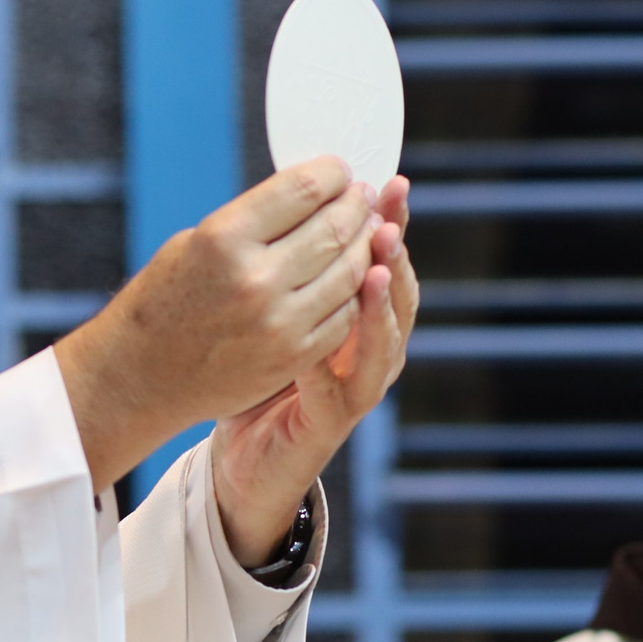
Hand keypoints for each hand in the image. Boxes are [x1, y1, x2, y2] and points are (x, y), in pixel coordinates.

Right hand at [54, 159, 383, 492]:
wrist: (142, 375)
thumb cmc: (165, 300)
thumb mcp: (196, 242)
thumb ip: (256, 219)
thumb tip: (315, 195)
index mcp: (225, 238)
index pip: (305, 189)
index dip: (333, 173)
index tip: (339, 172)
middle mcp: (255, 279)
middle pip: (334, 227)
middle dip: (355, 205)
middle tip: (360, 198)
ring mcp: (279, 322)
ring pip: (351, 271)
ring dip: (364, 245)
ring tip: (363, 232)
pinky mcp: (292, 355)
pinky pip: (345, 314)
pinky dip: (355, 291)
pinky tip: (351, 276)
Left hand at [212, 174, 416, 561]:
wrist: (244, 457)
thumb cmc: (254, 374)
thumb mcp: (272, 310)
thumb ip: (290, 265)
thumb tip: (294, 195)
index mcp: (359, 317)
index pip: (386, 261)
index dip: (390, 224)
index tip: (386, 183)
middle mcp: (369, 351)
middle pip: (398, 296)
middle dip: (394, 253)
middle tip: (385, 217)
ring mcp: (356, 389)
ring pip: (385, 343)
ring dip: (380, 304)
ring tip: (374, 267)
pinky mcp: (331, 422)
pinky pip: (337, 388)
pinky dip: (330, 360)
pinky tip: (321, 334)